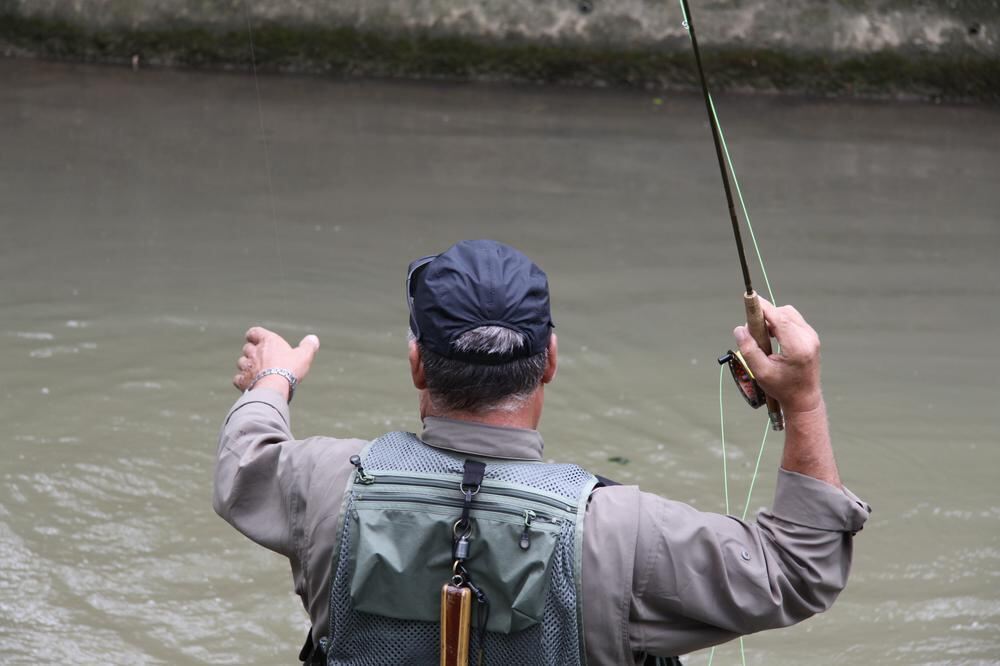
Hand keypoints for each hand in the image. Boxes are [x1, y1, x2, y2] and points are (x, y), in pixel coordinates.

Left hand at [232, 326, 320, 393]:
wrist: (274, 388)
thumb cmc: (289, 369)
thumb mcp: (304, 356)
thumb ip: (308, 346)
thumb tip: (313, 338)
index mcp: (268, 342)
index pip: (254, 332)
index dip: (254, 335)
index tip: (257, 339)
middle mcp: (254, 352)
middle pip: (247, 348)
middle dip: (252, 353)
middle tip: (262, 359)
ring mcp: (247, 366)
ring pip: (241, 362)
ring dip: (247, 366)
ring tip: (257, 373)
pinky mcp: (242, 381)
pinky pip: (238, 378)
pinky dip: (242, 380)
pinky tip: (250, 384)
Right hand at [733, 298, 821, 413]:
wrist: (804, 399)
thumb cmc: (782, 388)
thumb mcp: (761, 372)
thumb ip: (749, 349)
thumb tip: (740, 328)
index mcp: (797, 347)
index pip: (779, 318)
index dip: (763, 307)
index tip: (750, 299)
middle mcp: (808, 338)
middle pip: (784, 313)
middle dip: (766, 315)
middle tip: (753, 331)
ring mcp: (812, 336)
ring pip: (789, 314)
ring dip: (773, 319)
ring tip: (763, 337)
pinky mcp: (811, 336)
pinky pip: (793, 320)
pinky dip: (780, 323)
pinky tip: (772, 337)